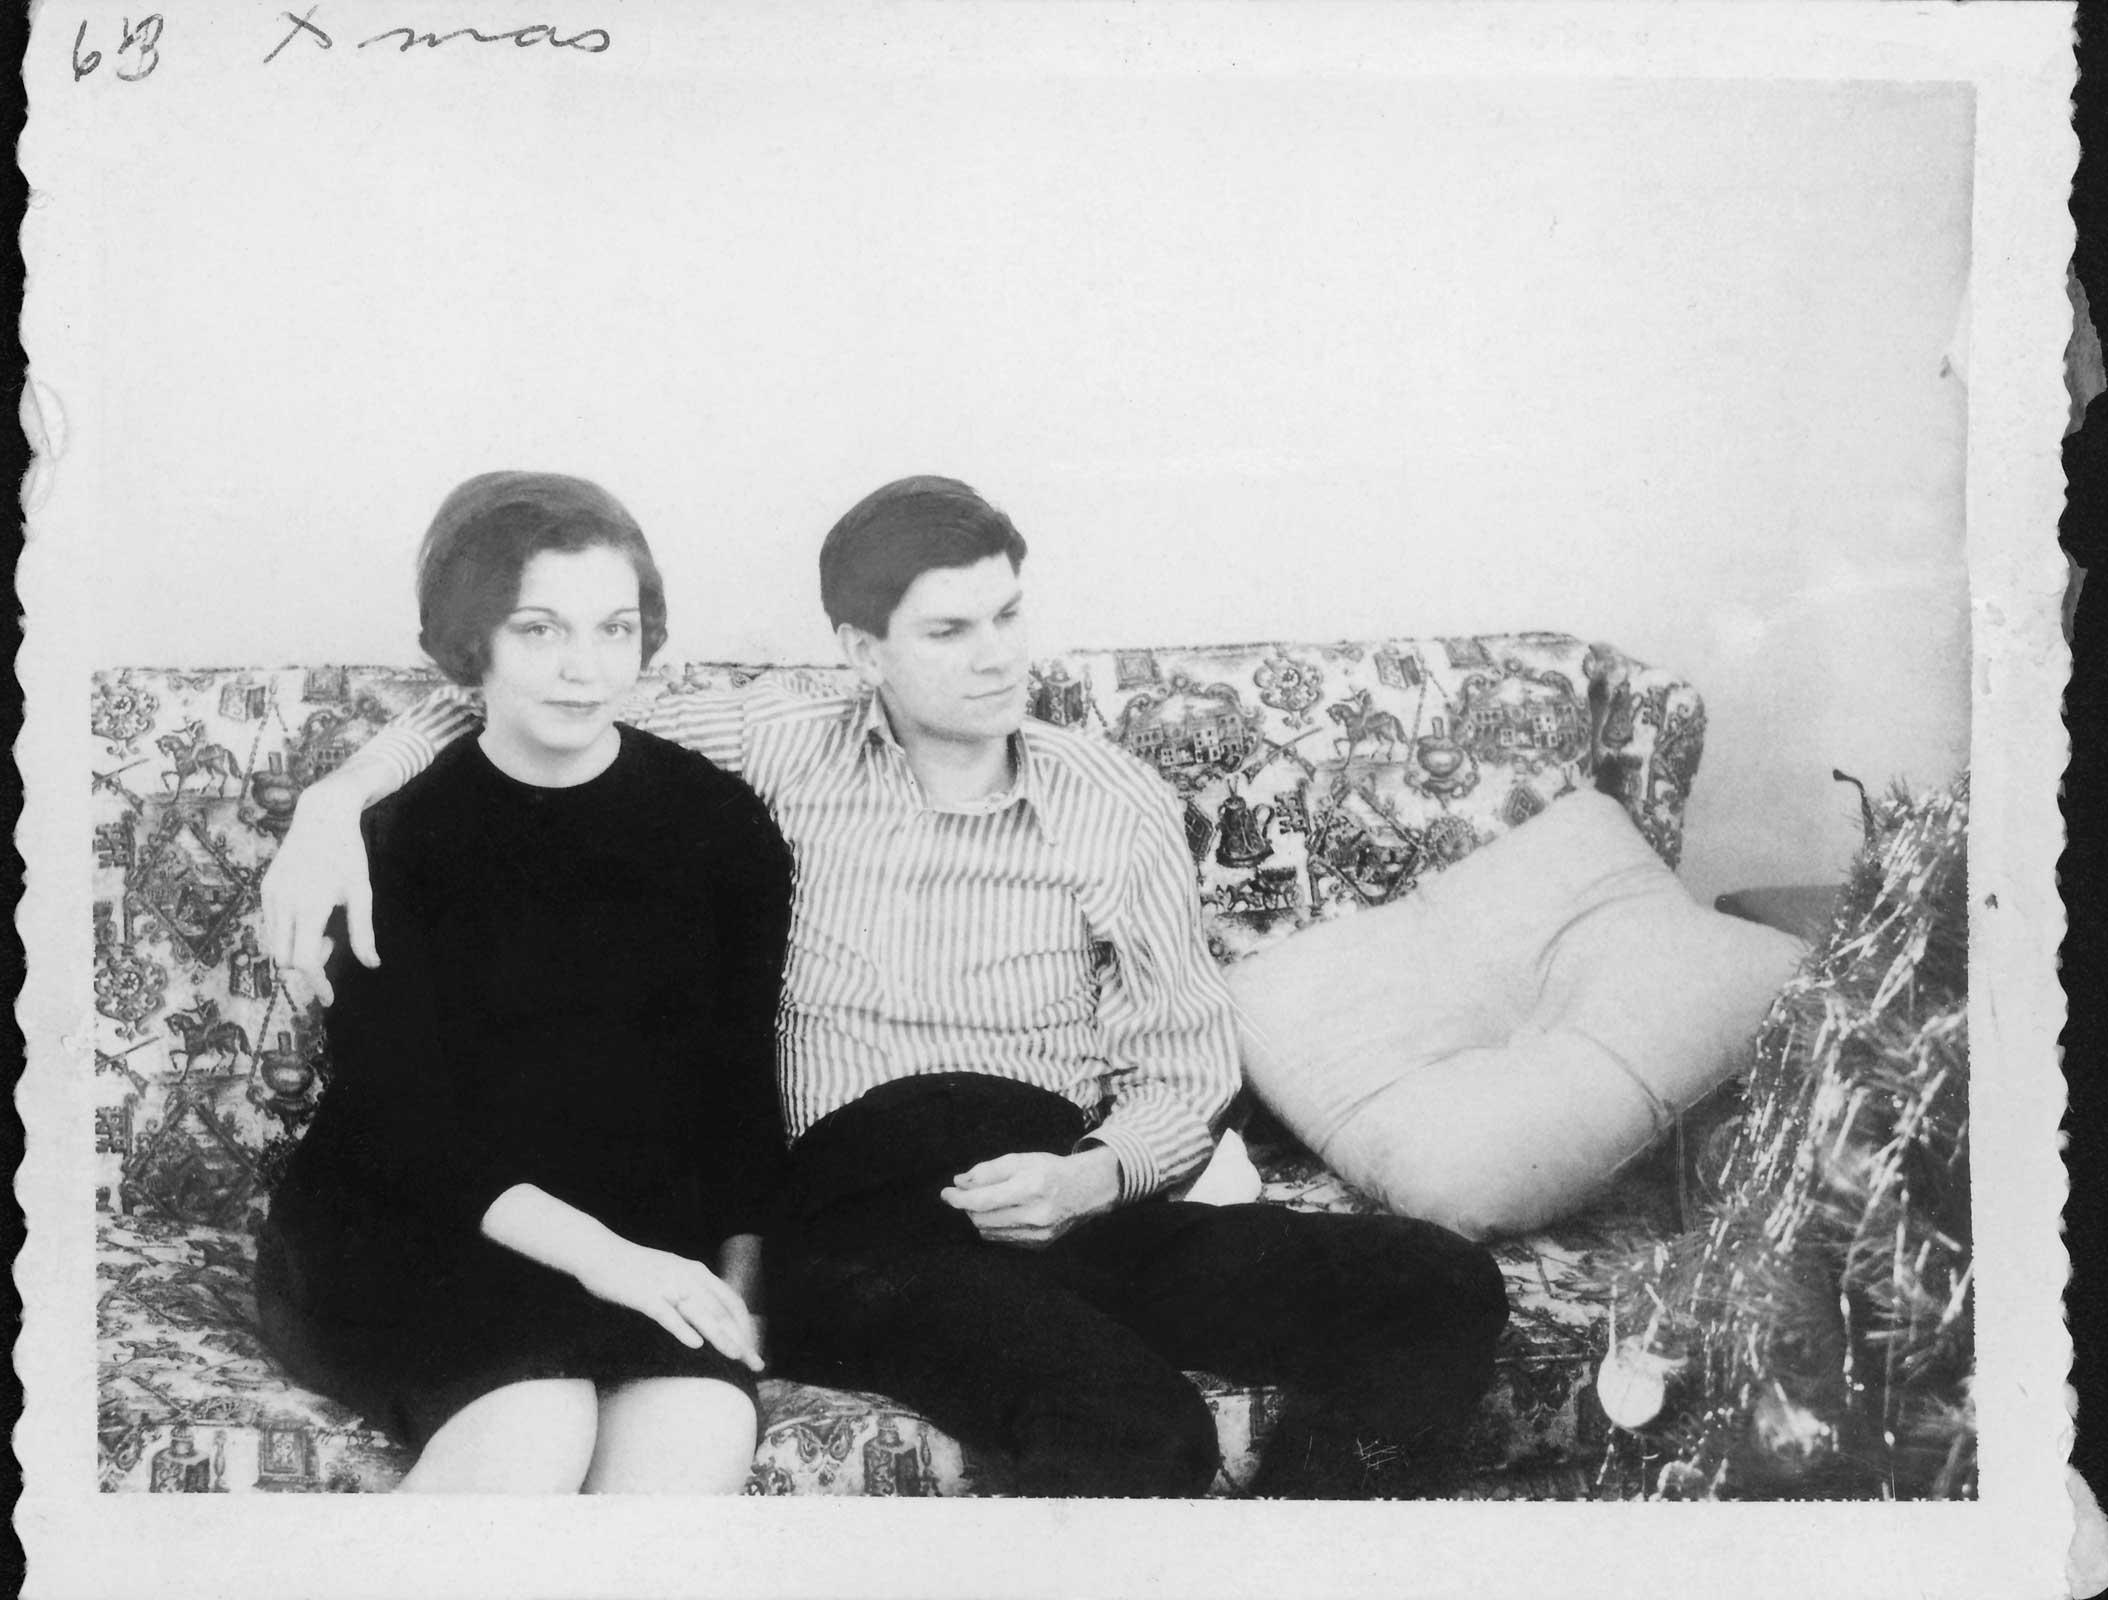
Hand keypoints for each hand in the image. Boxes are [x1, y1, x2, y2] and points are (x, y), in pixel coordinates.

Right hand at [261, 780, 376, 1004]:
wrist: (321, 817)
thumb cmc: (348, 855)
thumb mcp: (361, 894)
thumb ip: (363, 932)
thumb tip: (372, 965)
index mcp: (309, 908)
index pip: (305, 962)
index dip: (317, 984)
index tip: (328, 998)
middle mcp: (283, 904)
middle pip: (284, 960)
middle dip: (307, 968)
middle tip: (333, 946)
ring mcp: (269, 896)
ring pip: (273, 946)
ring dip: (297, 950)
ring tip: (324, 929)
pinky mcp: (265, 890)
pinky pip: (270, 927)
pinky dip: (288, 935)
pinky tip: (310, 918)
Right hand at [574, 1240, 764, 1371]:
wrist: (600, 1253)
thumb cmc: (634, 1268)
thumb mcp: (671, 1272)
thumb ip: (691, 1290)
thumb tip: (707, 1316)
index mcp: (696, 1271)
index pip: (731, 1301)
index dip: (745, 1326)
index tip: (752, 1349)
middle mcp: (687, 1276)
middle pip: (721, 1311)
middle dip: (741, 1338)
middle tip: (755, 1363)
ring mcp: (667, 1285)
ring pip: (700, 1313)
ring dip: (720, 1336)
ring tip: (735, 1355)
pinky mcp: (645, 1296)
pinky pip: (667, 1315)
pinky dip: (682, 1329)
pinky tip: (695, 1344)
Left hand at [940, 1147, 1120, 1247]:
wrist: (1085, 1190)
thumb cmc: (1050, 1170)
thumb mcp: (1020, 1160)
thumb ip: (987, 1171)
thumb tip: (959, 1182)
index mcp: (1031, 1188)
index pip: (982, 1200)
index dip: (959, 1199)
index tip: (946, 1193)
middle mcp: (1035, 1215)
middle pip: (982, 1218)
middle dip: (968, 1206)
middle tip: (967, 1193)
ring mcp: (1037, 1235)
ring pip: (988, 1232)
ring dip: (979, 1217)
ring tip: (986, 1202)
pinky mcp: (1038, 1246)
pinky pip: (1002, 1240)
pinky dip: (994, 1227)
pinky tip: (1002, 1214)